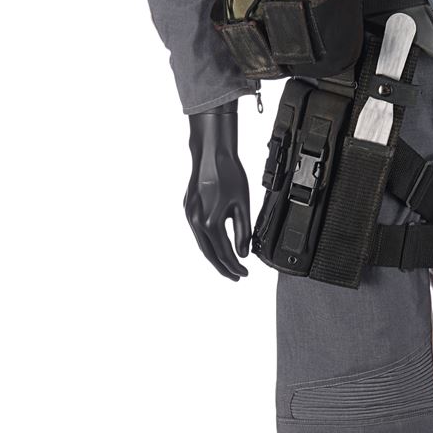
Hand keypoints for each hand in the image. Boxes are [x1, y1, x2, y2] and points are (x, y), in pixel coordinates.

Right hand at [183, 105, 251, 278]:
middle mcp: (196, 222)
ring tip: (227, 264)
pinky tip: (216, 244)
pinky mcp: (187, 208)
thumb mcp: (243, 205)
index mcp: (210, 222)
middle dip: (223, 268)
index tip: (244, 274)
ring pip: (201, 244)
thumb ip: (243, 232)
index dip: (235, 266)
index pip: (224, 253)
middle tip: (235, 277)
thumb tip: (243, 253)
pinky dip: (207, 242)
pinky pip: (197, 232)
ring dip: (214, 256)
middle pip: (209, 254)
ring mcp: (189, 215)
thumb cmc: (229, 175)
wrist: (211, 155)